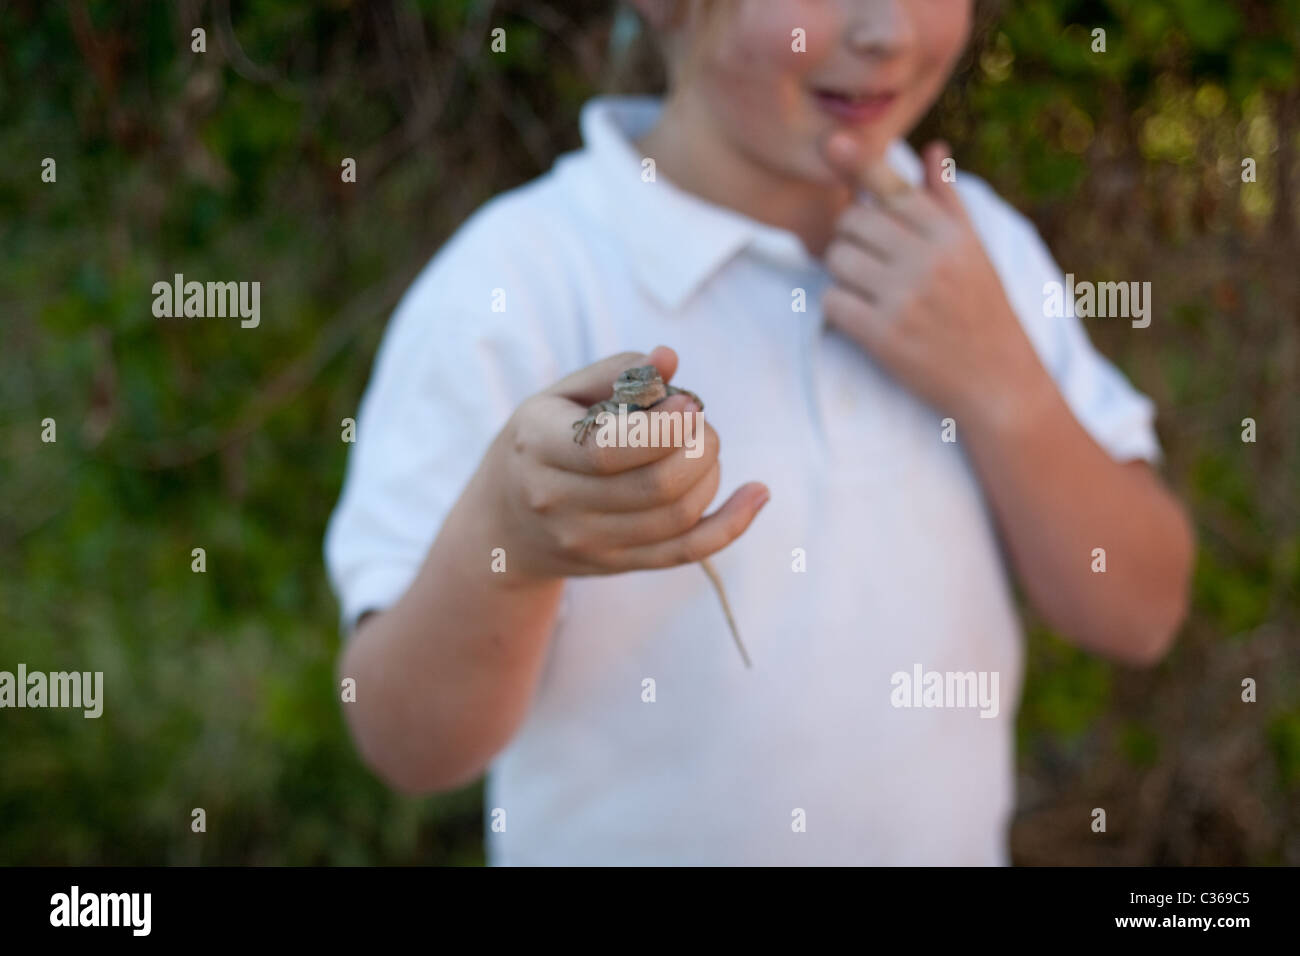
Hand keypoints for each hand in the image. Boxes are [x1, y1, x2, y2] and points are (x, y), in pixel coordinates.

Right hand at [487, 346, 768, 579]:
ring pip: (676, 517)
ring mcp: (588, 541)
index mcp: (538, 446)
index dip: (664, 428)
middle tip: (699, 421)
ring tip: (705, 446)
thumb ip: (616, 372)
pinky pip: (686, 552)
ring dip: (709, 474)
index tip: (687, 403)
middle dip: (698, 446)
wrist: (503, 526)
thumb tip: (668, 360)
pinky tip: (757, 494)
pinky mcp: (618, 565)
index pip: (610, 449)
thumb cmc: (541, 442)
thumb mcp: (559, 395)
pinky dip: (731, 524)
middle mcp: (558, 502)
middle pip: (654, 487)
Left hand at [820, 134, 1049, 426]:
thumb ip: (947, 201)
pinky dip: (837, 308)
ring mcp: (906, 297)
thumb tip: (935, 149)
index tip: (833, 142)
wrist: (1000, 384)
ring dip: (842, 274)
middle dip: (850, 239)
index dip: (860, 164)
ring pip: (837, 260)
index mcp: (952, 235)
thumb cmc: (984, 313)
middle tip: (867, 261)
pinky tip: (858, 318)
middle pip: (853, 222)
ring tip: (867, 291)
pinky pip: (832, 302)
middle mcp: (929, 260)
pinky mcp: (884, 335)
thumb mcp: (974, 252)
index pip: (894, 188)